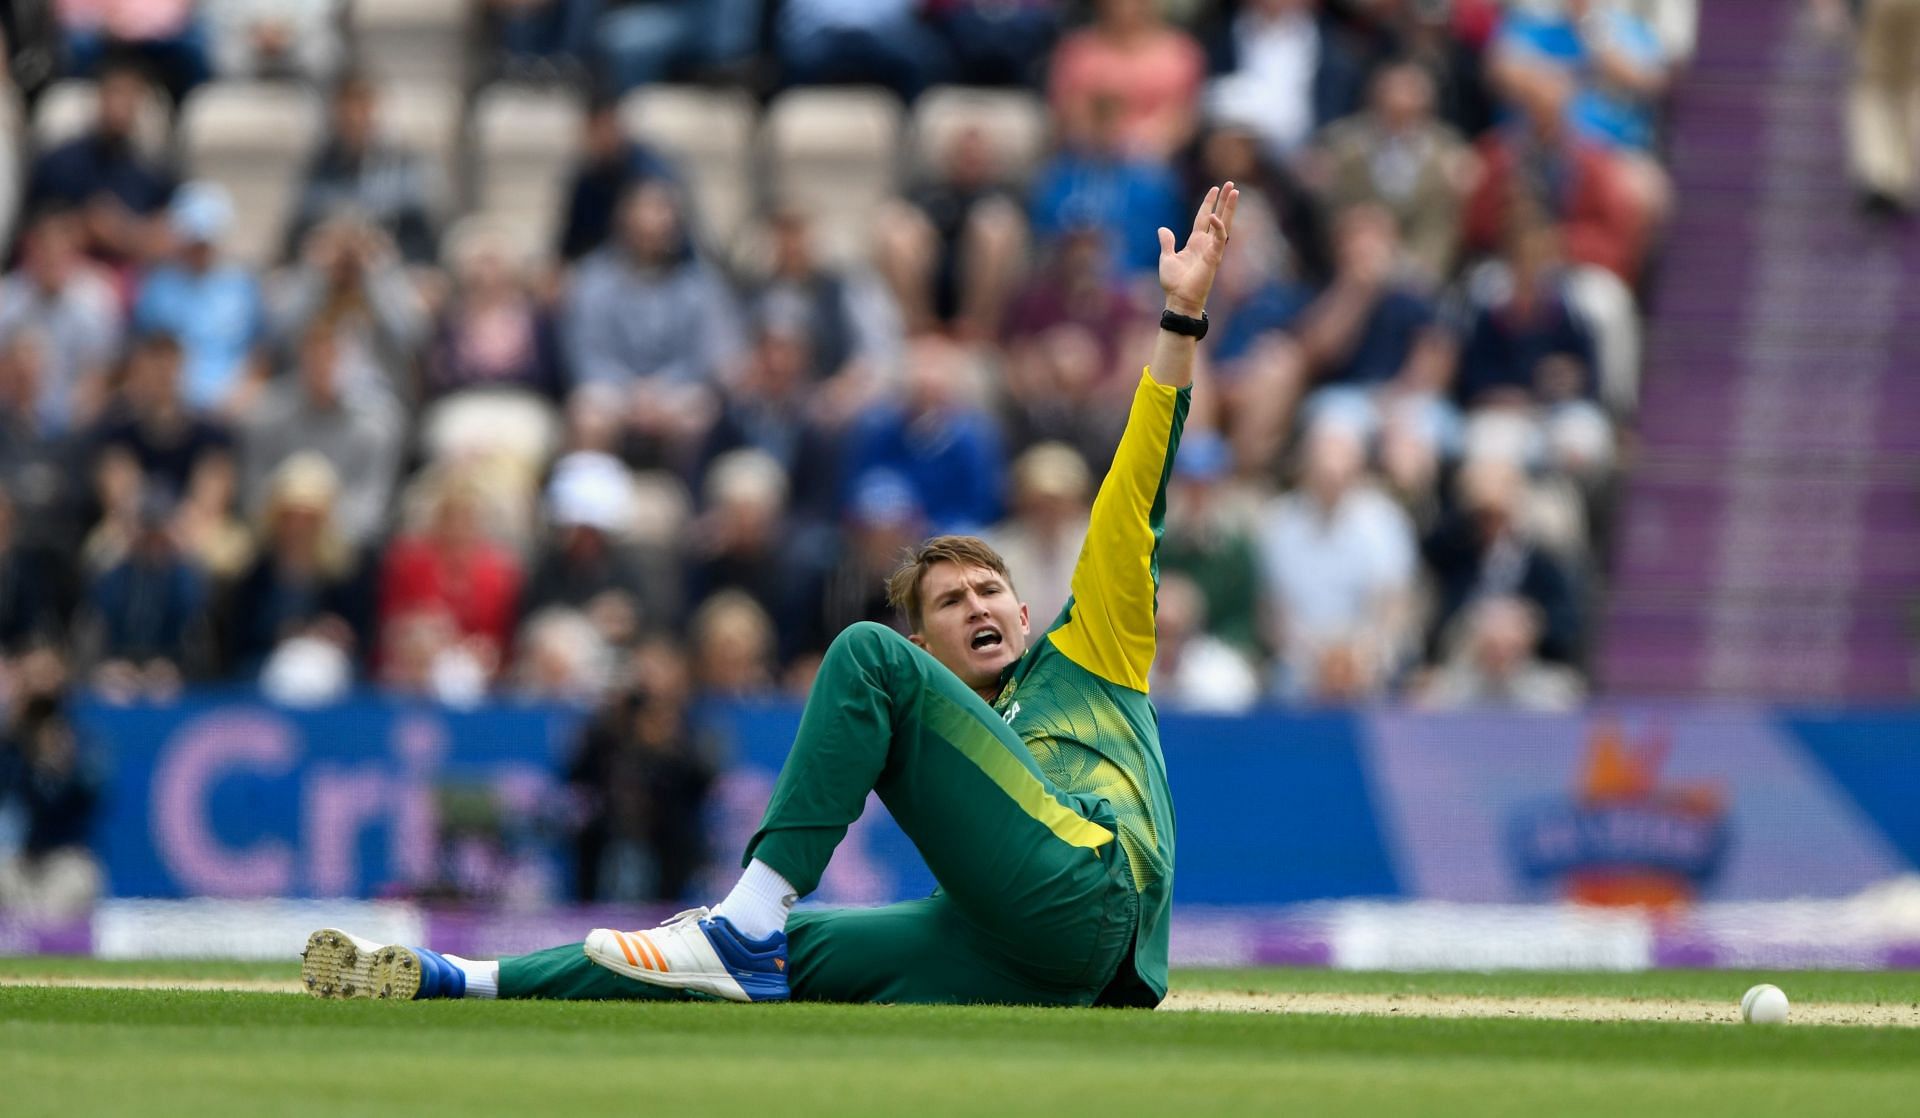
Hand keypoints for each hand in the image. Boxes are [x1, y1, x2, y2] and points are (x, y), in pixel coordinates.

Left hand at [1157, 181, 1239, 316]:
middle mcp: (1206, 243)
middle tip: (1230, 184)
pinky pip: (1219, 239)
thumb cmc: (1175, 283)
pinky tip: (1216, 217)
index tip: (1215, 189)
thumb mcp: (1167, 257)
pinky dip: (1218, 228)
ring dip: (1229, 208)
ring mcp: (1212, 249)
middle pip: (1218, 216)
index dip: (1209, 203)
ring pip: (1223, 224)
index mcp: (1195, 242)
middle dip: (1224, 201)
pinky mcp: (1214, 257)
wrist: (1179, 299)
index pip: (1203, 218)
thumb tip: (1162, 229)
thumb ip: (1167, 242)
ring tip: (1234, 191)